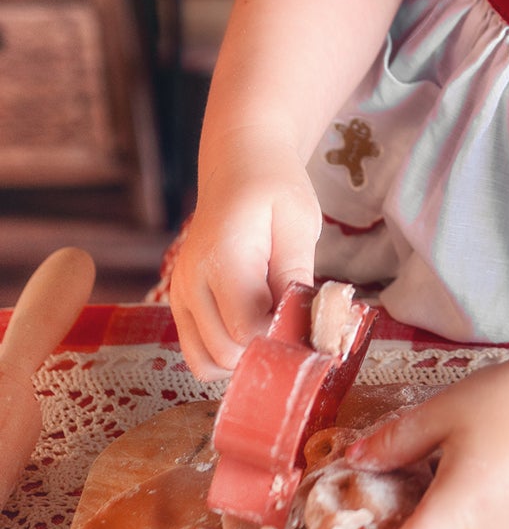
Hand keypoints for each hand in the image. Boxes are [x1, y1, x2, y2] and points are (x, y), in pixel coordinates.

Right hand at [169, 131, 320, 379]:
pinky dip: (225, 352)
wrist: (238, 166)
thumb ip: (296, 272)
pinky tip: (253, 326)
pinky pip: (197, 350)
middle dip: (265, 348)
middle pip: (225, 352)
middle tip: (295, 322)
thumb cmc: (274, 189)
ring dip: (244, 356)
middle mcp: (191, 281)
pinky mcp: (181, 301)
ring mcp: (181, 294)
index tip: (308, 318)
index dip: (282, 333)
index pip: (247, 329)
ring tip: (273, 323)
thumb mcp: (298, 220)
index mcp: (222, 258)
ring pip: (206, 361)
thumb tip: (304, 321)